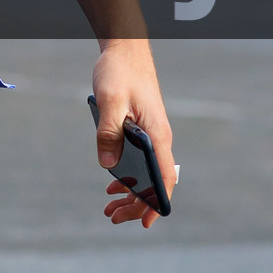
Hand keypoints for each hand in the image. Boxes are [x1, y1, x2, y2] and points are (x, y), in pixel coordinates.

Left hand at [90, 41, 175, 229]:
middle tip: (113, 218)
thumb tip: (108, 165)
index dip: (156, 202)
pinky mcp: (140, 129)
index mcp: (157, 134)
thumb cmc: (120, 73)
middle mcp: (159, 137)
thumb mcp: (109, 102)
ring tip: (109, 208)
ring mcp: (151, 134)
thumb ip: (108, 133)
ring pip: (144, 172)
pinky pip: (138, 160)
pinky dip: (126, 176)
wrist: (125, 50)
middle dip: (135, 203)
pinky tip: (111, 185)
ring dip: (129, 193)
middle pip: (153, 181)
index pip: (164, 177)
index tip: (145, 222)